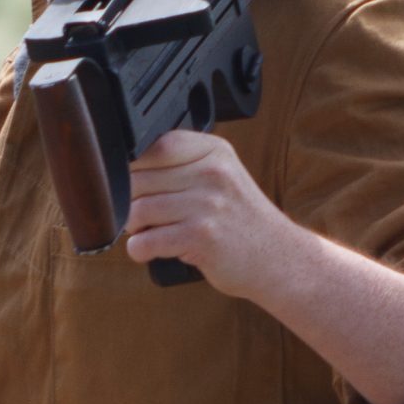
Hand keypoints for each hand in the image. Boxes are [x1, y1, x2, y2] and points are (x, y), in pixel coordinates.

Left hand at [124, 127, 289, 295]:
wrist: (279, 258)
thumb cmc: (241, 220)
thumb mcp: (221, 178)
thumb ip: (182, 166)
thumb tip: (123, 170)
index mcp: (213, 151)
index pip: (154, 146)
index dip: (135, 169)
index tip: (140, 187)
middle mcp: (211, 172)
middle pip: (138, 179)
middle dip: (131, 202)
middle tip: (147, 218)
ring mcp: (207, 204)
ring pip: (136, 211)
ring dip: (134, 229)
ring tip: (153, 233)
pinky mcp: (200, 236)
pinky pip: (144, 242)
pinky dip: (140, 251)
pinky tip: (155, 251)